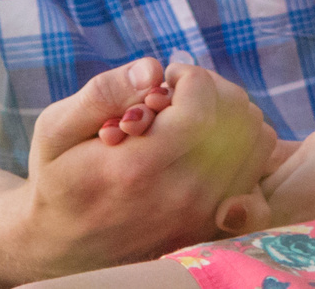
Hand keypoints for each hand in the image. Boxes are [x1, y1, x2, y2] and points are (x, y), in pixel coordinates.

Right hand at [15, 60, 279, 273]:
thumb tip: (153, 68)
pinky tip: (210, 142)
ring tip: (193, 115)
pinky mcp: (215, 224)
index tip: (163, 81)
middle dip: (211, 88)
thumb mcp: (56, 128)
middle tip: (178, 94)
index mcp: (139, 168)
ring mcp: (204, 214)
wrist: (66, 245)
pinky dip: (245, 145)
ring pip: (257, 140)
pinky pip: (259, 172)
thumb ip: (103, 91)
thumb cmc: (58, 179)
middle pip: (237, 117)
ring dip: (231, 112)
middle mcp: (182, 196)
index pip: (201, 104)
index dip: (187, 76)